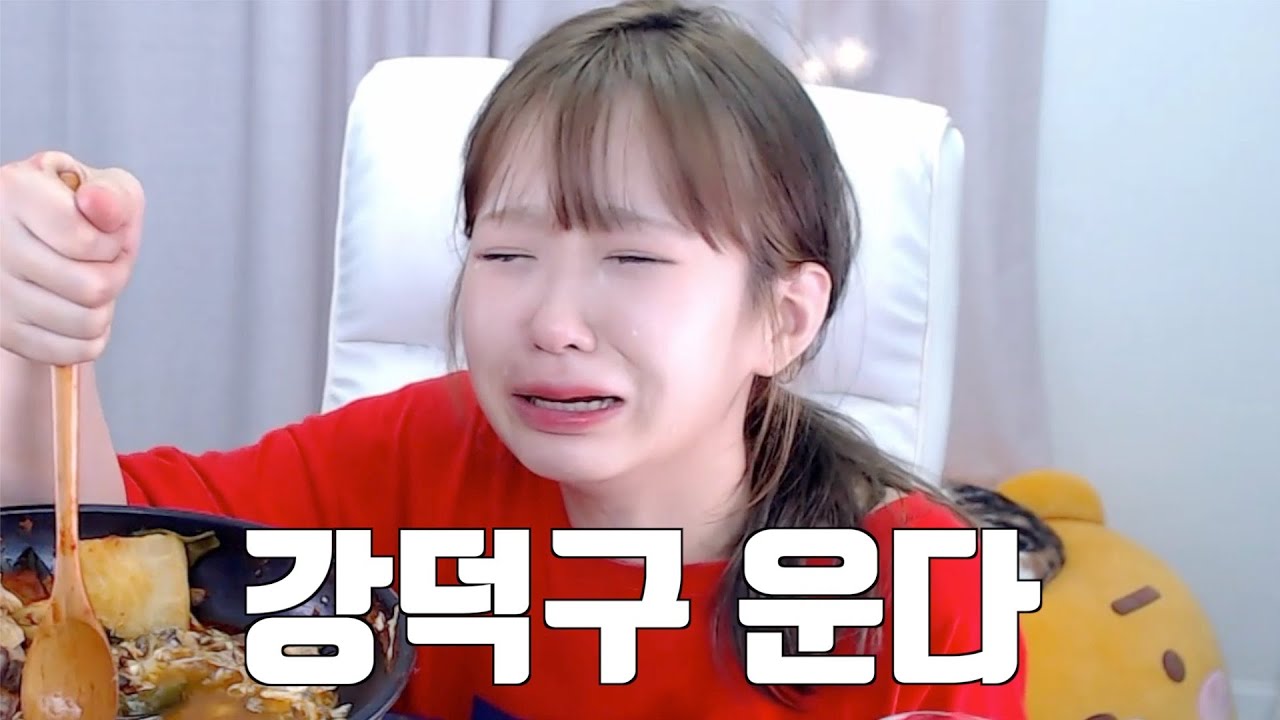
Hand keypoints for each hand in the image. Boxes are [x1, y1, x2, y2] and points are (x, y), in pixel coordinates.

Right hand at [0, 151, 144, 364]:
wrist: (37, 239)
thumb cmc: (79, 210)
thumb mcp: (104, 187)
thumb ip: (113, 195)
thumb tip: (97, 203)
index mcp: (15, 192)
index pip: (83, 241)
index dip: (112, 244)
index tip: (105, 234)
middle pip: (91, 288)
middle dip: (115, 276)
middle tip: (103, 262)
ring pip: (85, 322)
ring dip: (104, 307)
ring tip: (89, 282)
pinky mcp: (2, 330)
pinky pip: (70, 351)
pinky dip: (91, 337)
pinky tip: (80, 310)